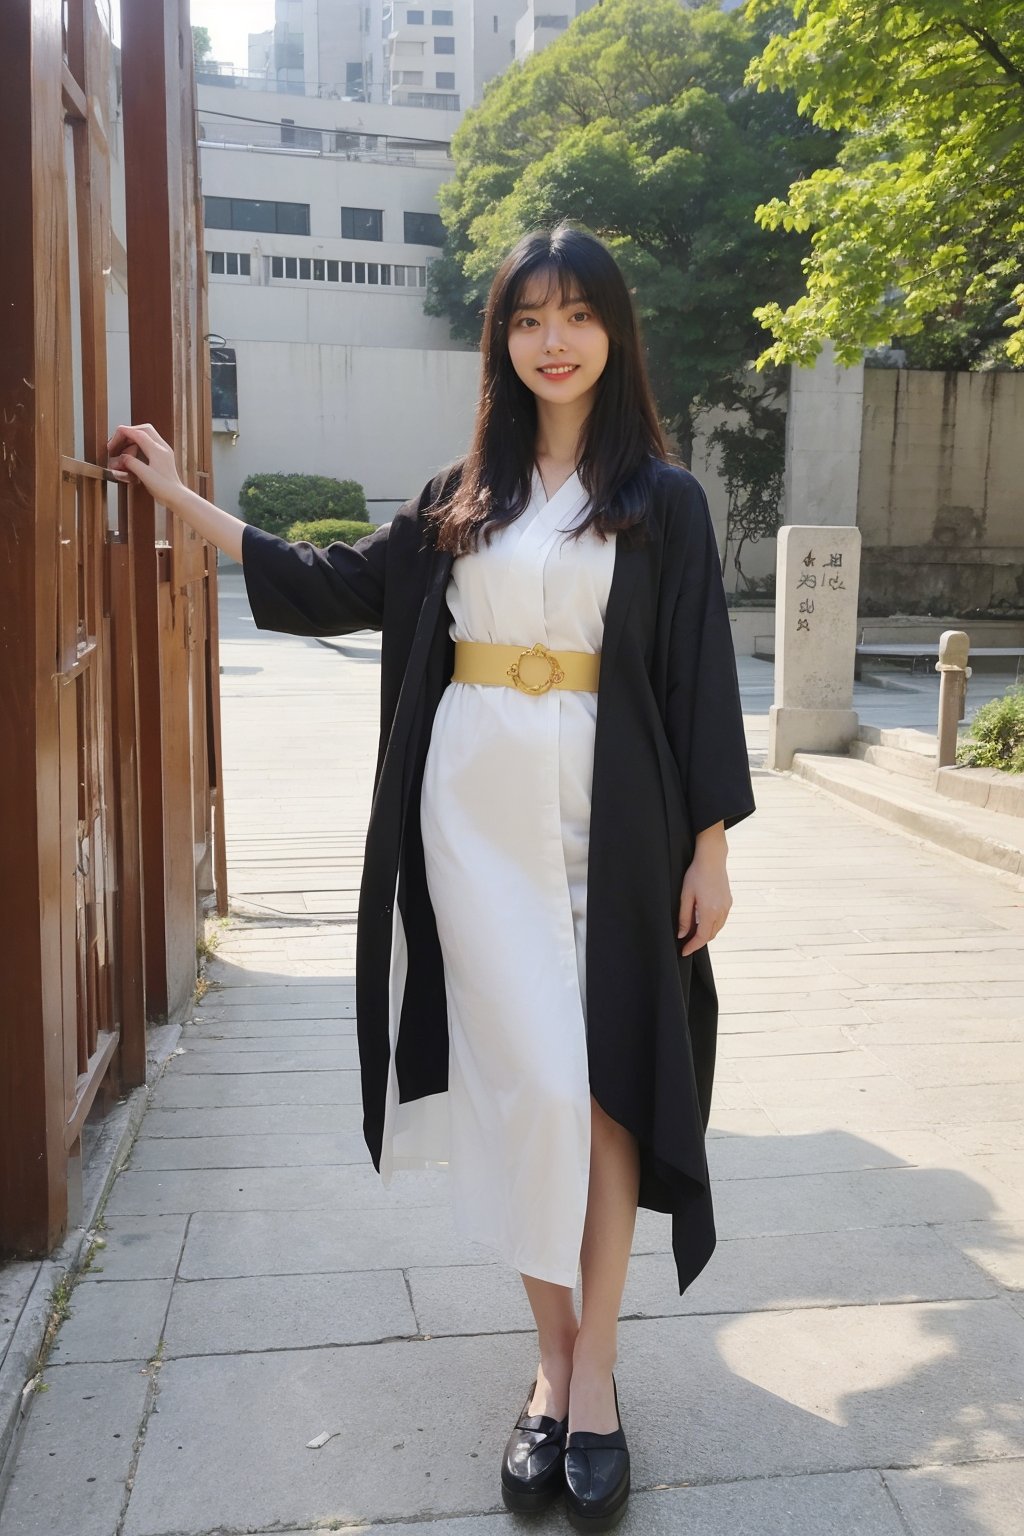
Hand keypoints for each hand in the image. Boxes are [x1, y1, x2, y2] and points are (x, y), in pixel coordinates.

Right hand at [105, 423, 181, 499]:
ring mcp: (163, 451)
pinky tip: (131, 457)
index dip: (123, 433)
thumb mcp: (144, 476)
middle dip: (128, 434)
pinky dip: (137, 447)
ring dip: (132, 441)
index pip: (138, 433)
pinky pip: (148, 444)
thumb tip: (121, 457)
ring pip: (145, 436)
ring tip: (121, 454)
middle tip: (116, 445)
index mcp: (158, 450)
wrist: (176, 497)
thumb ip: (131, 463)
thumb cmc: (163, 489)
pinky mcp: (162, 456)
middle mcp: (162, 447)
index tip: (113, 439)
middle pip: (142, 430)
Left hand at [677, 831, 731, 956]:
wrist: (712, 859)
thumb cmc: (696, 875)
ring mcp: (727, 907)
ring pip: (717, 928)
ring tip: (693, 933)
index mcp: (710, 911)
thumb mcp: (686, 896)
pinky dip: (712, 925)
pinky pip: (721, 920)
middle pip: (710, 935)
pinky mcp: (729, 902)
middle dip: (698, 942)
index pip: (701, 937)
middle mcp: (721, 911)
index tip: (684, 952)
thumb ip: (684, 917)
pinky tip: (703, 921)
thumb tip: (681, 935)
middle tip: (686, 944)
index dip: (692, 946)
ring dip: (706, 934)